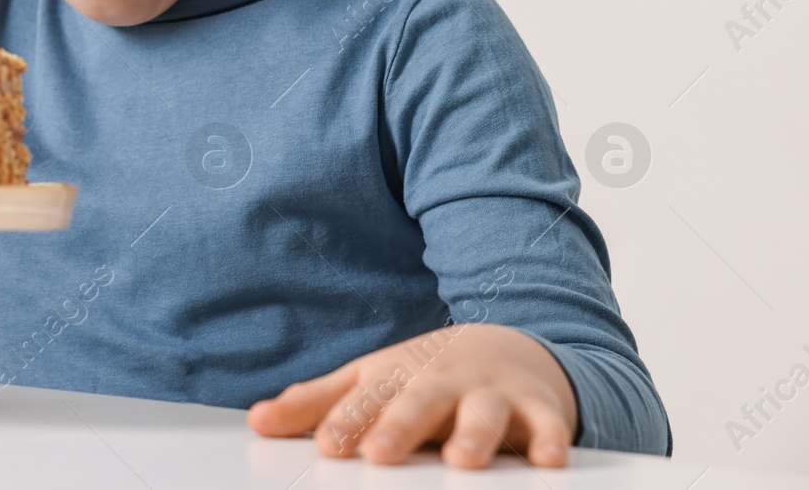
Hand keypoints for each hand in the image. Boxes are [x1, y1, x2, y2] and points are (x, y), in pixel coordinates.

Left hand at [247, 323, 577, 468]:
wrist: (505, 348)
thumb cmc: (423, 377)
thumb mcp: (369, 383)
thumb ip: (316, 405)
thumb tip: (257, 421)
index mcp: (395, 378)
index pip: (365, 401)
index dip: (346, 422)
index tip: (327, 445)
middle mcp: (440, 383)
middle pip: (418, 404)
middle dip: (400, 428)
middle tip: (381, 455)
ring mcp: (490, 394)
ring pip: (483, 414)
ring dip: (473, 436)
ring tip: (461, 460)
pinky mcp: (538, 409)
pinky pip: (548, 425)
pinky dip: (551, 439)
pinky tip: (550, 460)